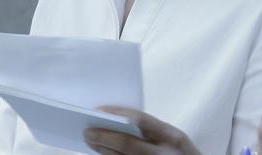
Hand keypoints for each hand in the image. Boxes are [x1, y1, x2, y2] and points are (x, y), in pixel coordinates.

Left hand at [84, 107, 201, 154]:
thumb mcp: (175, 139)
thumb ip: (153, 131)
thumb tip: (119, 120)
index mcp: (173, 137)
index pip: (141, 121)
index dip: (117, 114)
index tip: (99, 111)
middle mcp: (164, 154)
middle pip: (128, 144)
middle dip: (104, 136)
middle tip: (87, 130)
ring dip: (103, 151)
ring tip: (90, 141)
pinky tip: (102, 153)